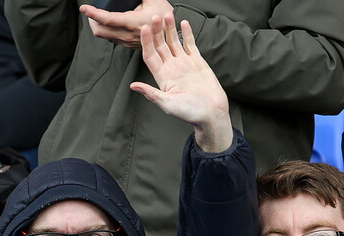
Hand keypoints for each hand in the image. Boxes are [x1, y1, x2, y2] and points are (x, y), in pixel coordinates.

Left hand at [80, 0, 172, 48]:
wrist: (174, 35)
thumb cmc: (165, 16)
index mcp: (132, 23)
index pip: (106, 19)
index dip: (92, 13)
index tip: (84, 7)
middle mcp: (127, 35)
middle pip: (99, 31)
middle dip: (91, 20)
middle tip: (91, 11)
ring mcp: (127, 41)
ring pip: (104, 36)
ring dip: (98, 25)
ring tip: (98, 15)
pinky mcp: (129, 45)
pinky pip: (112, 38)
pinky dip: (106, 30)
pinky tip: (109, 22)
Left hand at [130, 14, 231, 151]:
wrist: (211, 113)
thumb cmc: (189, 113)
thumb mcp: (168, 104)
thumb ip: (151, 93)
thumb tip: (133, 86)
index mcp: (162, 77)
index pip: (150, 55)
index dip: (147, 42)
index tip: (145, 29)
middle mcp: (171, 68)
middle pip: (160, 45)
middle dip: (157, 31)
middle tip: (155, 16)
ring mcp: (184, 63)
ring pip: (174, 42)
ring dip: (170, 29)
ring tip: (168, 14)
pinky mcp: (197, 61)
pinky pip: (190, 44)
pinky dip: (186, 33)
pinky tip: (183, 23)